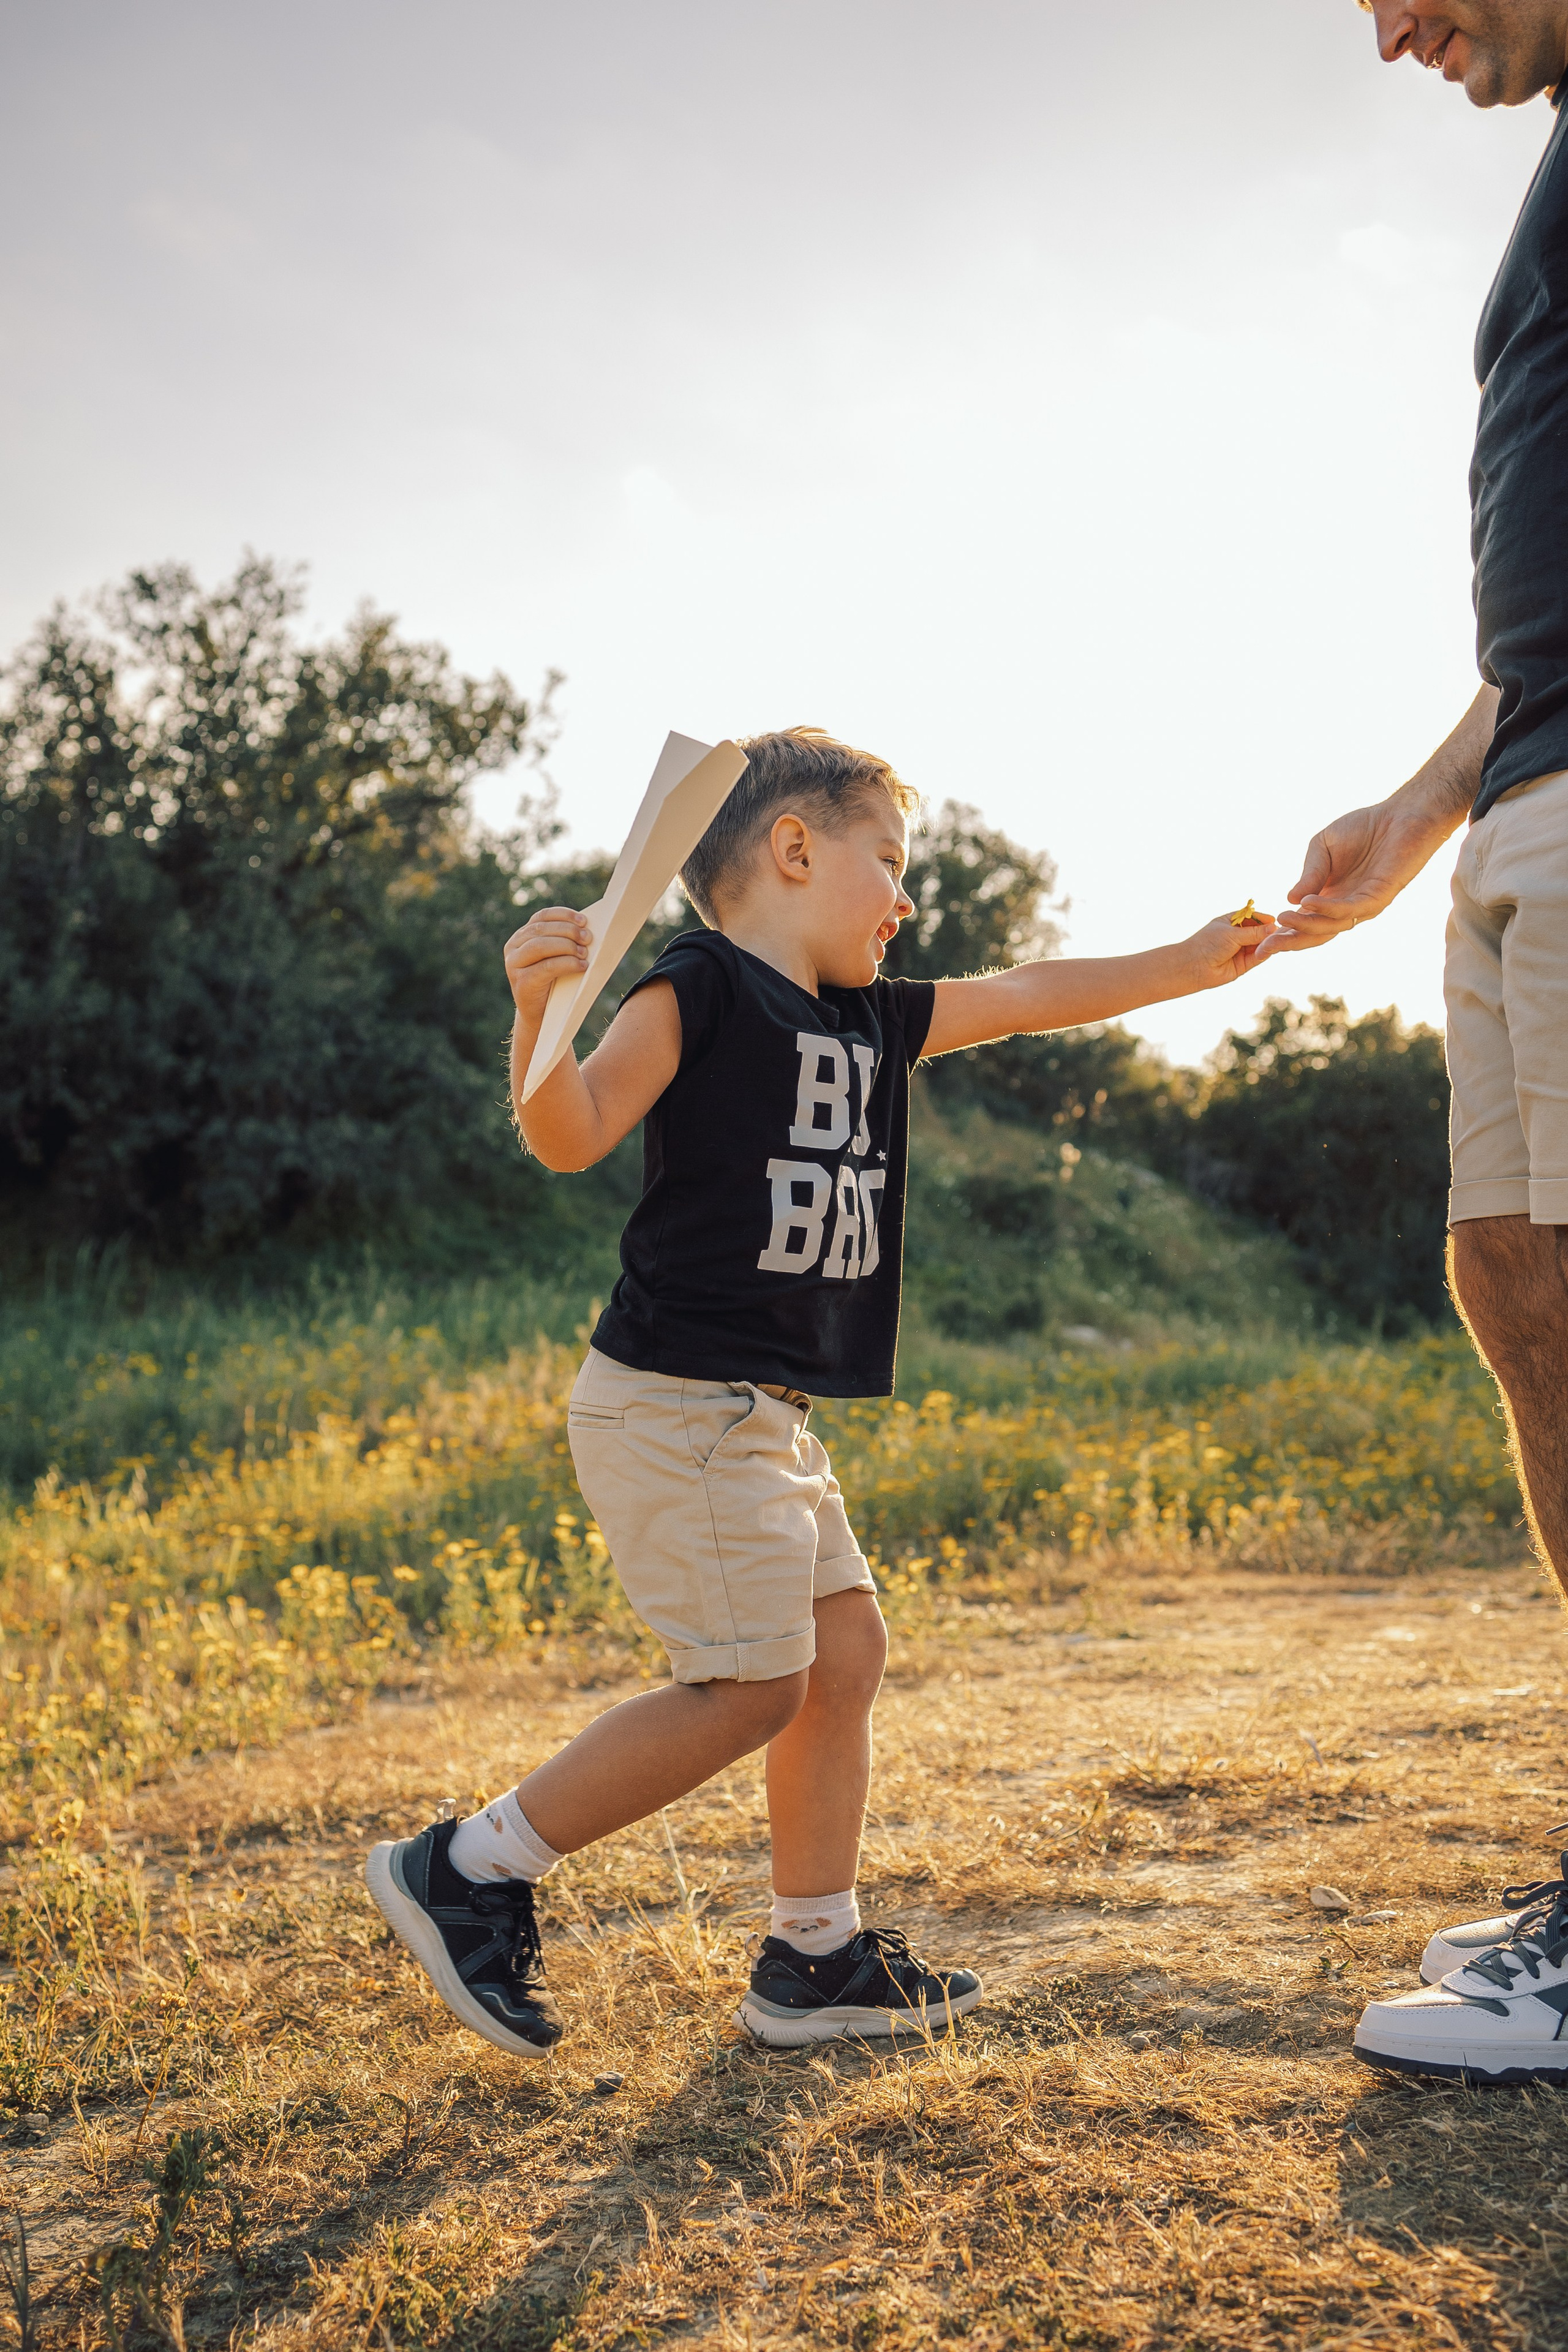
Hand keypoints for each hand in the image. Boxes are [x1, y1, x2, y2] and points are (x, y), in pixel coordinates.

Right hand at [503, 907, 589, 1021]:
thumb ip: (561, 941)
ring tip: (585, 952)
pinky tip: (581, 966)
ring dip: (567, 946)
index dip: (563, 915)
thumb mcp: (554, 957)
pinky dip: (567, 964)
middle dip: (568, 931)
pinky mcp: (521, 982)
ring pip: (541, 946)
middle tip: (588, 937)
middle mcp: (513, 948)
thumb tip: (587, 928)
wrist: (540, 1014)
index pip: (541, 917)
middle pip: (541, 930)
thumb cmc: (552, 982)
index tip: (583, 920)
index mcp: (521, 936)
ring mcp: (513, 965)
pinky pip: (546, 967)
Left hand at [1181, 911, 1275, 990]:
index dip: (1263, 919)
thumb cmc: (1208, 944)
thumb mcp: (1232, 934)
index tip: (1274, 919)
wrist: (1194, 966)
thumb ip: (1254, 932)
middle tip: (1281, 931)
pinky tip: (1270, 950)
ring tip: (1278, 940)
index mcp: (1231, 922)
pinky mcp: (1243, 964)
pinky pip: (1257, 957)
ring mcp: (1240, 950)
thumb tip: (1274, 927)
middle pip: (1258, 931)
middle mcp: (1236, 935)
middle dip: (1268, 932)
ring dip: (1268, 943)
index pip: (1252, 917)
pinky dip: (1264, 954)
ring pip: (1259, 945)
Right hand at [1256, 798, 1452, 962]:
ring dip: (1305, 925)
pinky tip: (1308, 902)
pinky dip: (1327, 908)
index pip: (1304, 922)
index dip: (1283, 934)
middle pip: (1316, 934)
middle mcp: (1346, 907)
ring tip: (1283, 918)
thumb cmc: (1365, 827)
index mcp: (1330, 897)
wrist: (1402, 814)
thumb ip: (1309, 872)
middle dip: (1290, 942)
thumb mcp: (1323, 846)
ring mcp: (1363, 905)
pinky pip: (1349, 909)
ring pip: (1331, 926)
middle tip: (1264, 949)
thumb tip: (1291, 899)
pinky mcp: (1379, 897)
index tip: (1259, 943)